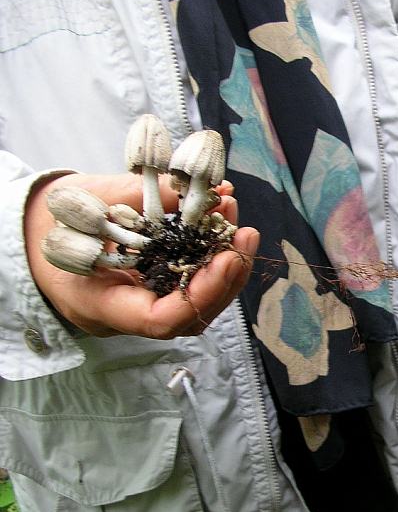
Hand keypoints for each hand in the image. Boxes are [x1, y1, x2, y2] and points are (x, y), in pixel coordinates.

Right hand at [25, 173, 258, 337]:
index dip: (202, 293)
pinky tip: (222, 216)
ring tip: (233, 215)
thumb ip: (135, 197)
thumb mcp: (83, 202)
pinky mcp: (161, 286)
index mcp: (101, 306)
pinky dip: (214, 250)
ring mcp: (148, 302)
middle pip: (193, 313)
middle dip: (227, 273)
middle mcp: (130, 314)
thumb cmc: (52, 222)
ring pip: (201, 299)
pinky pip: (195, 279)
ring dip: (227, 258)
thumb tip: (191, 191)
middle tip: (244, 233)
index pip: (161, 320)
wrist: (39, 233)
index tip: (227, 257)